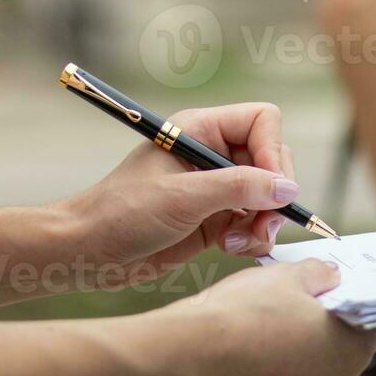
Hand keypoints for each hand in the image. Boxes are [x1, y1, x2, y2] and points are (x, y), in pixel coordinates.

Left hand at [57, 103, 299, 287]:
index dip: (273, 151)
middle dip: (273, 194)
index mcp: (201, 130)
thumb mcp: (183, 197)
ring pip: (268, 196)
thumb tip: (288, 189)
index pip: (262, 122)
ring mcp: (216, 188)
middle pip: (273, 161)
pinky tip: (229, 248)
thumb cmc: (121, 213)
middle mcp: (213, 155)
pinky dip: (252, 237)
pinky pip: (254, 222)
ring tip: (238, 242)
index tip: (270, 188)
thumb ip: (238, 188)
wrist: (87, 252)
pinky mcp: (215, 219)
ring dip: (263, 222)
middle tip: (262, 224)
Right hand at [166, 260, 375, 375]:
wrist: (192, 350)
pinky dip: (286, 354)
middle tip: (317, 291)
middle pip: (349, 344)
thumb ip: (322, 273)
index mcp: (352, 353)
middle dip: (335, 319)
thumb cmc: (248, 312)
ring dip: (308, 337)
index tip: (355, 287)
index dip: (364, 301)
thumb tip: (330, 275)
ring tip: (284, 308)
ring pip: (318, 359)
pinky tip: (265, 330)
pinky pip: (293, 372)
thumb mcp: (293, 274)